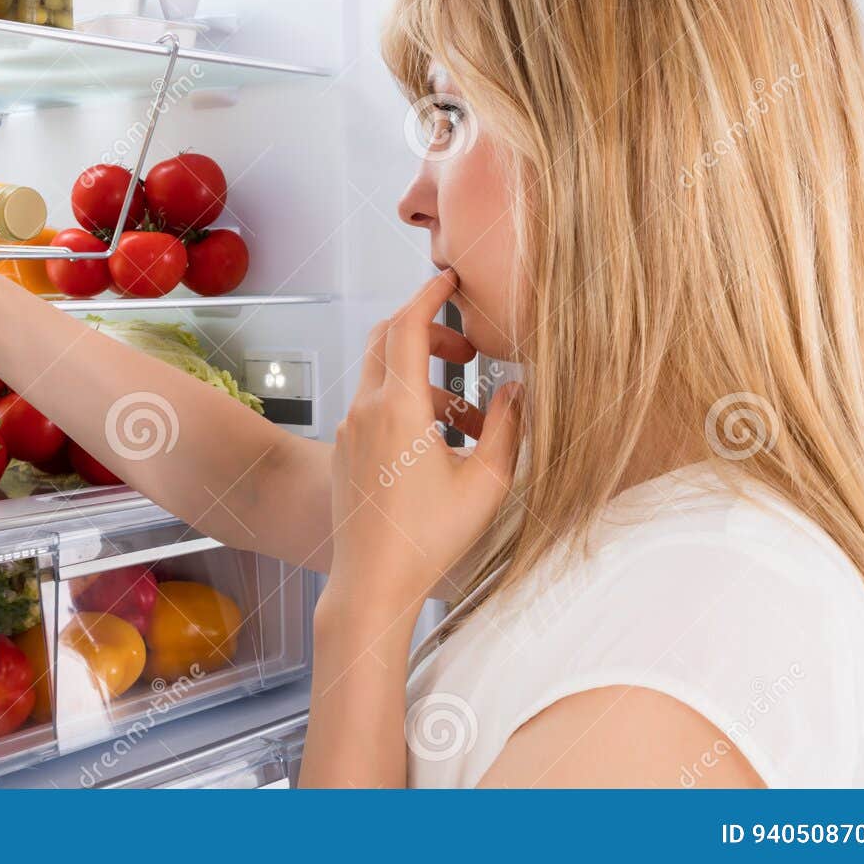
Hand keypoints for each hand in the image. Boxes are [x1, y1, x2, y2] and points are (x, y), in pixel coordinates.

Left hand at [327, 270, 523, 616]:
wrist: (371, 584)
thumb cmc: (428, 540)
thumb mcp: (486, 483)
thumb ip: (509, 428)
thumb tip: (518, 389)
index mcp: (397, 409)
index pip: (406, 325)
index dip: (428, 295)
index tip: (449, 279)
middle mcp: (365, 411)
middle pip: (387, 339)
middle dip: (429, 332)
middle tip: (467, 348)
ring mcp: (349, 431)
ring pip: (384, 378)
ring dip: (426, 382)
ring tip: (472, 422)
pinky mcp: (345, 451)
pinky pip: (375, 409)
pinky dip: (408, 408)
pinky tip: (442, 446)